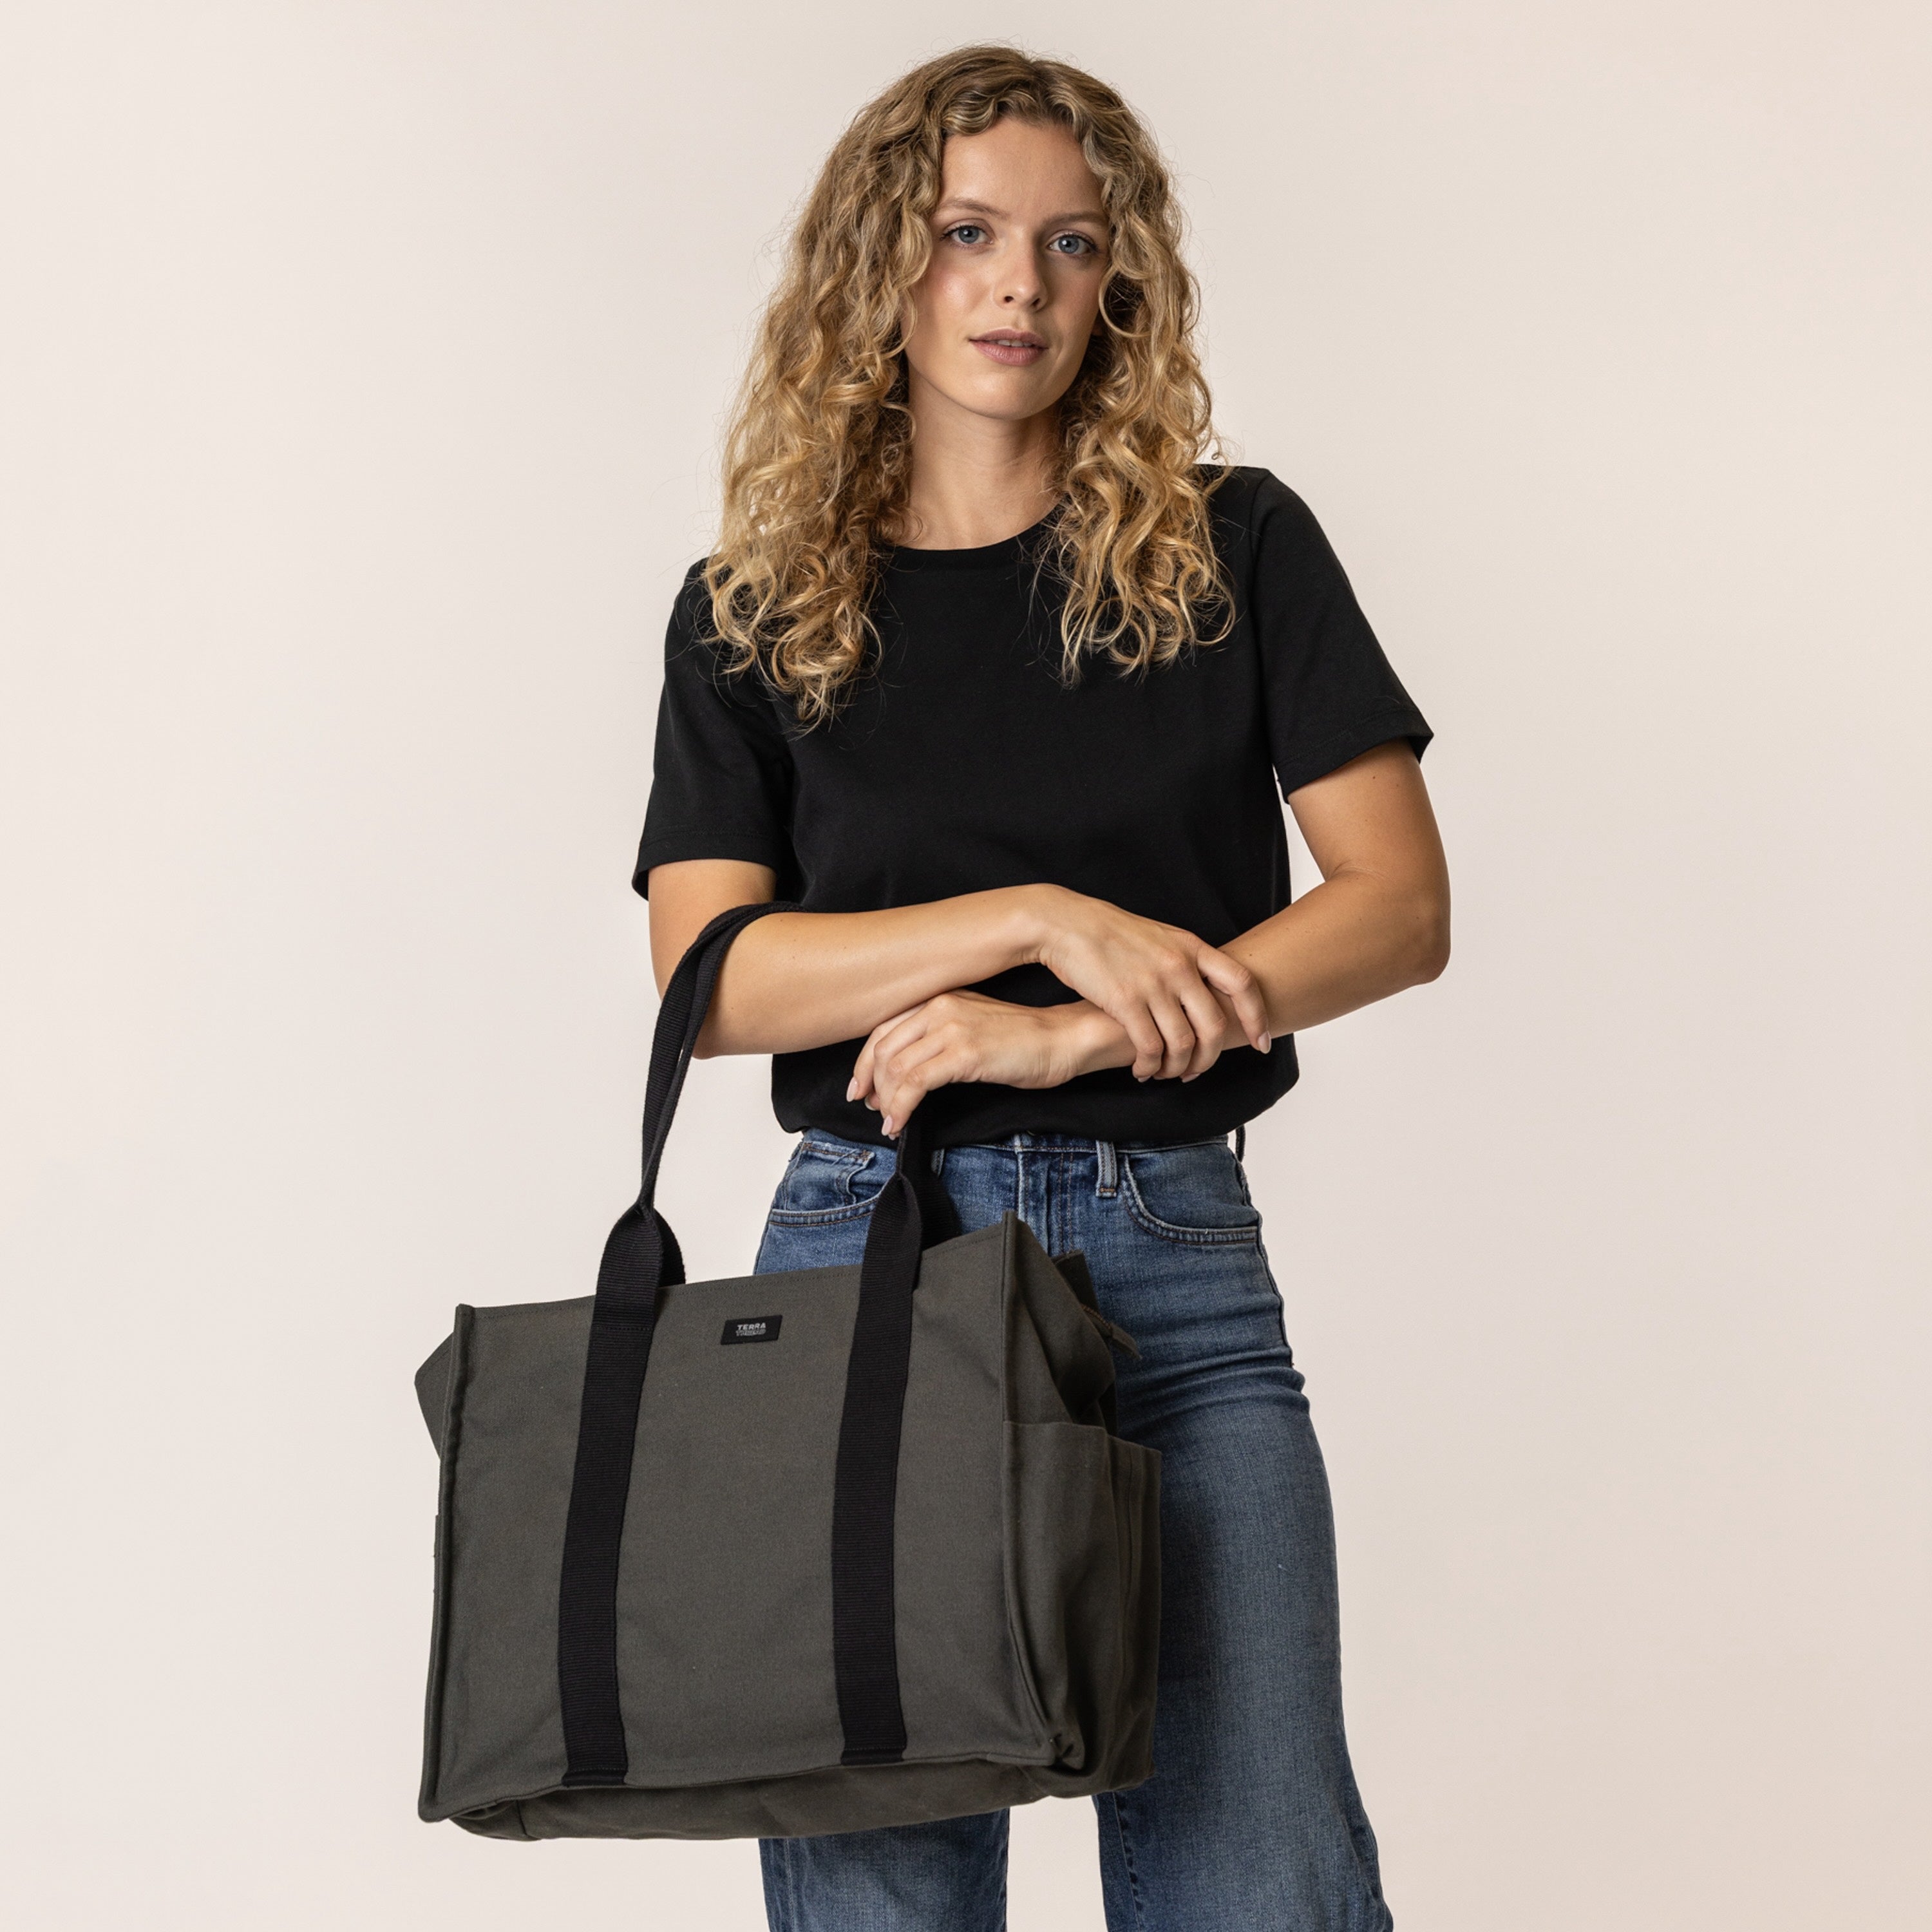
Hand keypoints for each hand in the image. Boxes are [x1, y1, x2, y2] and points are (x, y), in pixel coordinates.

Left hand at [847, 992, 1117, 1136]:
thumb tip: (904, 1070)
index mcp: (938, 999)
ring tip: (890, 1121)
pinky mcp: (965, 1052)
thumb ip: (937, 1037)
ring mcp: (952, 1028)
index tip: (860, 1088)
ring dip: (886, 1101)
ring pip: (895, 1067)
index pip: (883, 1029)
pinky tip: (901, 1122)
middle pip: (881, 1049)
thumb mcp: (971, 1026)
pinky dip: (902, 1107)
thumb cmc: (1022, 1039)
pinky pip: (916, 1083)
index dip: (864, 1063)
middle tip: (873, 1109)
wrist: (1062, 1040)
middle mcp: (939, 1007)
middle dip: (870, 1084)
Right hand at [1023, 885, 1270, 1081]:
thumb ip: (1186, 961)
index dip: (1257, 1017)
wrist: (1068, 923)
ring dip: (1177, 1068)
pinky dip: (1150, 1066)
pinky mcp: (1125, 1001)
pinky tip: (1142, 1070)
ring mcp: (1153, 984)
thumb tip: (1206, 990)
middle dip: (1209, 1057)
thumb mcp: (1161, 938)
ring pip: (1182, 1043)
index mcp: (1192, 947)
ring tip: (1166, 1074)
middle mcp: (1179, 966)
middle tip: (1196, 1072)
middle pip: (1213, 1025)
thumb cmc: (1112, 933)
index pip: (1242, 984)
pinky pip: (1150, 1047)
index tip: (1261, 1042)